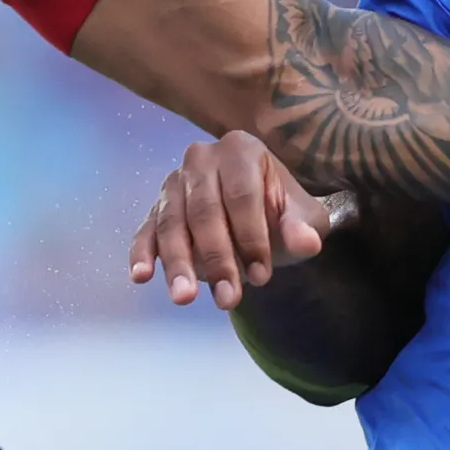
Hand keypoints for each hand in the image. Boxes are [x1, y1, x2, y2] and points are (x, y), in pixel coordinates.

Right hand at [127, 131, 339, 309]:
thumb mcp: (301, 218)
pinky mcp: (155, 209)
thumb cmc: (280, 213)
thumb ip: (302, 227)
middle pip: (204, 211)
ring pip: (172, 224)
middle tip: (228, 299)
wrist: (258, 213)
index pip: (241, 195)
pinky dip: (142, 253)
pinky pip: (146, 230)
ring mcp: (174, 182)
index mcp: (240, 150)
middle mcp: (201, 158)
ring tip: (185, 298)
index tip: (262, 276)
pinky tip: (141, 276)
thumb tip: (307, 243)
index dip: (251, 237)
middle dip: (217, 258)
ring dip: (178, 263)